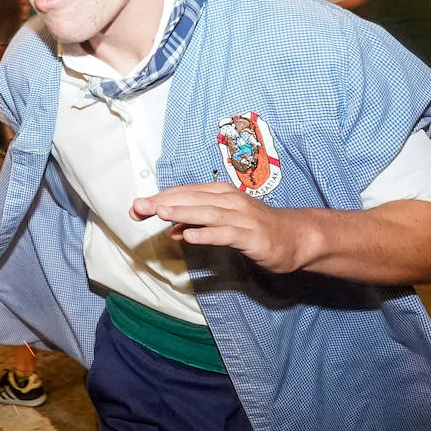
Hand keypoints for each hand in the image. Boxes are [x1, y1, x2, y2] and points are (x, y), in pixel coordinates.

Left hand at [129, 181, 308, 273]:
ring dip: (182, 212)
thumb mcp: (222, 224)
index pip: (184, 193)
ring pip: (207, 213)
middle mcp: (228, 200)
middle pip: (191, 199)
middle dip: (163, 202)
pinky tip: (189, 236)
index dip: (160, 198)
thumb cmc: (255, 228)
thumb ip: (197, 224)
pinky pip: (226, 234)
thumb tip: (172, 229)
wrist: (294, 238)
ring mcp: (240, 217)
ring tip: (160, 213)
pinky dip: (207, 234)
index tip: (136, 207)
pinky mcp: (250, 235)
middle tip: (139, 207)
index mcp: (219, 194)